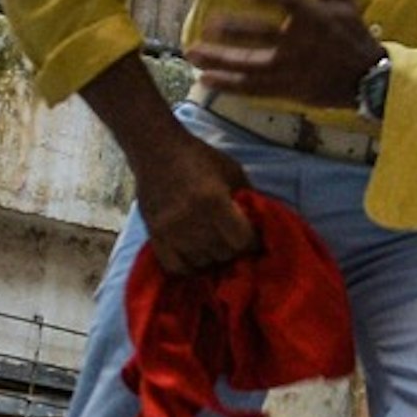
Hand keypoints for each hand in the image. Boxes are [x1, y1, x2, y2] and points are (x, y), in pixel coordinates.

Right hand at [132, 130, 255, 275]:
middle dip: (234, 250)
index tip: (254, 239)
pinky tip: (197, 257)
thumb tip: (262, 224)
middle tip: (235, 242)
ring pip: (202, 263)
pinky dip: (189, 267)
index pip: (242, 242)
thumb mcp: (233, 171)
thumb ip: (248, 198)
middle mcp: (192, 221)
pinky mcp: (154, 235)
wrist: (156, 149)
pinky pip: (175, 267)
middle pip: (223, 255)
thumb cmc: (198, 157)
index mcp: (214, 203)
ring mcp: (170, 231)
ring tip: (216, 247)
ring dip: (213, 258)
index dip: (253, 243)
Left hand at [187, 0, 383, 108]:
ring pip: (251, 65)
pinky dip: (230, 85)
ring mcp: (292, 70)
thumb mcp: (342, 0)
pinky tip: (205, 78)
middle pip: (264, 36)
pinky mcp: (287, 89)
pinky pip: (254, 89)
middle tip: (209, 24)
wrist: (368, 79)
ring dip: (221, 60)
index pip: (290, 1)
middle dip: (236, 31)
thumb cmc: (352, 34)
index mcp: (316, 18)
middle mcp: (302, 44)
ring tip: (193, 52)